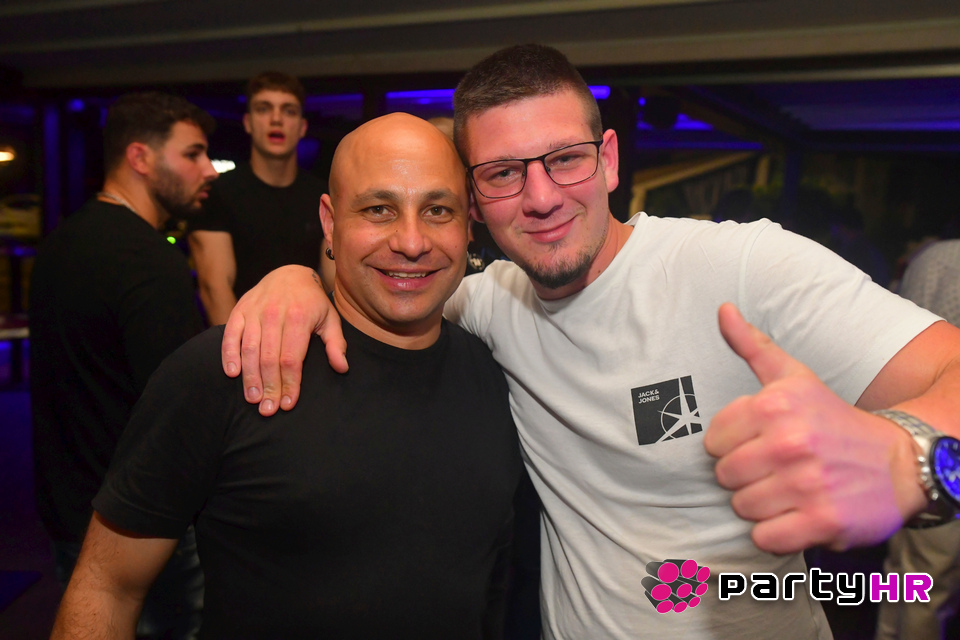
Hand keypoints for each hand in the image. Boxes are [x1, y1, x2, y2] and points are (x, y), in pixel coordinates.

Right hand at [221, 266, 346, 415]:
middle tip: (268, 410)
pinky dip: (229, 354)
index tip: (289, 404)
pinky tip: (232, 373)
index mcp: (299, 317)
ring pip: (249, 350)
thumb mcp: (330, 318)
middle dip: (269, 387)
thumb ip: (335, 344)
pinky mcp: (239, 310)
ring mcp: (254, 311)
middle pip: (269, 358)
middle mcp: (274, 314)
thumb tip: (342, 368)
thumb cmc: (312, 302)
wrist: (289, 272)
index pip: (292, 359)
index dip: (290, 384)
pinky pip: (231, 335)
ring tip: (252, 399)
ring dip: (250, 377)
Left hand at [704, 303, 925, 553]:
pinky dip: (777, 533)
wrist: (901, 461)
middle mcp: (789, 442)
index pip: (713, 442)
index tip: (759, 443)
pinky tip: (797, 515)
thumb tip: (722, 310)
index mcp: (774, 406)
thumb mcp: (796, 377)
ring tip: (790, 490)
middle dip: (746, 477)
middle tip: (777, 469)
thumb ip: (753, 346)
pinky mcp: (822, 521)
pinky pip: (765, 538)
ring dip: (762, 505)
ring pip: (742, 508)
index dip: (733, 446)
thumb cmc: (835, 419)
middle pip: (724, 476)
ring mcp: (806, 484)